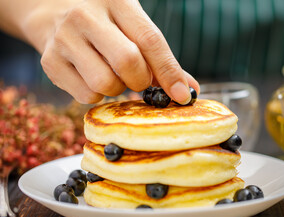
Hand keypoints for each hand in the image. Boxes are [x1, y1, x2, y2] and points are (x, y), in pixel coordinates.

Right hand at [22, 0, 198, 103]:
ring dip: (117, 89)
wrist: (54, 12)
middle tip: (138, 79)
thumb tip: (188, 91)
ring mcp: (64, 38)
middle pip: (127, 63)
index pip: (150, 40)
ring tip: (112, 73)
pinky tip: (93, 76)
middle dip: (141, 81)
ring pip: (105, 84)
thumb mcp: (133, 25)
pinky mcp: (50, 62)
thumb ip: (160, 57)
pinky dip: (98, 94)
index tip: (182, 96)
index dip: (169, 71)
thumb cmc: (106, 22)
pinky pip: (87, 95)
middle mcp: (86, 16)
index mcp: (117, 2)